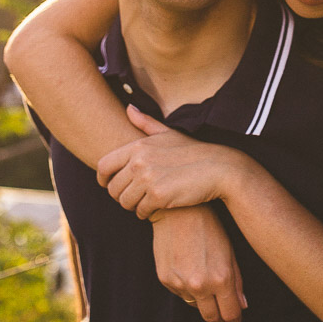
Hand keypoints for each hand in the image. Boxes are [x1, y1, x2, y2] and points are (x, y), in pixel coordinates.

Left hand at [96, 105, 247, 219]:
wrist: (219, 169)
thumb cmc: (193, 152)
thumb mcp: (168, 133)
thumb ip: (145, 123)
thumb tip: (128, 108)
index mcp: (138, 145)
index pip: (103, 165)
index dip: (103, 179)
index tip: (110, 185)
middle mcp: (139, 161)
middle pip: (113, 188)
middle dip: (122, 196)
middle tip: (136, 197)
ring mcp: (148, 179)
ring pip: (124, 202)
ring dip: (134, 206)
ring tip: (146, 201)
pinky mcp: (158, 196)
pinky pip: (140, 212)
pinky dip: (147, 213)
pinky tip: (158, 207)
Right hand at [151, 206, 246, 321]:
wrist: (179, 211)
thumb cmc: (208, 227)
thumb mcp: (229, 251)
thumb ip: (236, 282)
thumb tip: (241, 305)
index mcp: (221, 279)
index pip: (230, 314)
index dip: (234, 319)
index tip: (235, 318)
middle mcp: (200, 286)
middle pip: (211, 317)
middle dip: (219, 318)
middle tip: (223, 314)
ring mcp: (180, 284)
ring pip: (194, 305)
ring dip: (202, 301)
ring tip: (205, 282)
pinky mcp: (165, 279)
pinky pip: (179, 293)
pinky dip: (186, 288)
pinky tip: (189, 270)